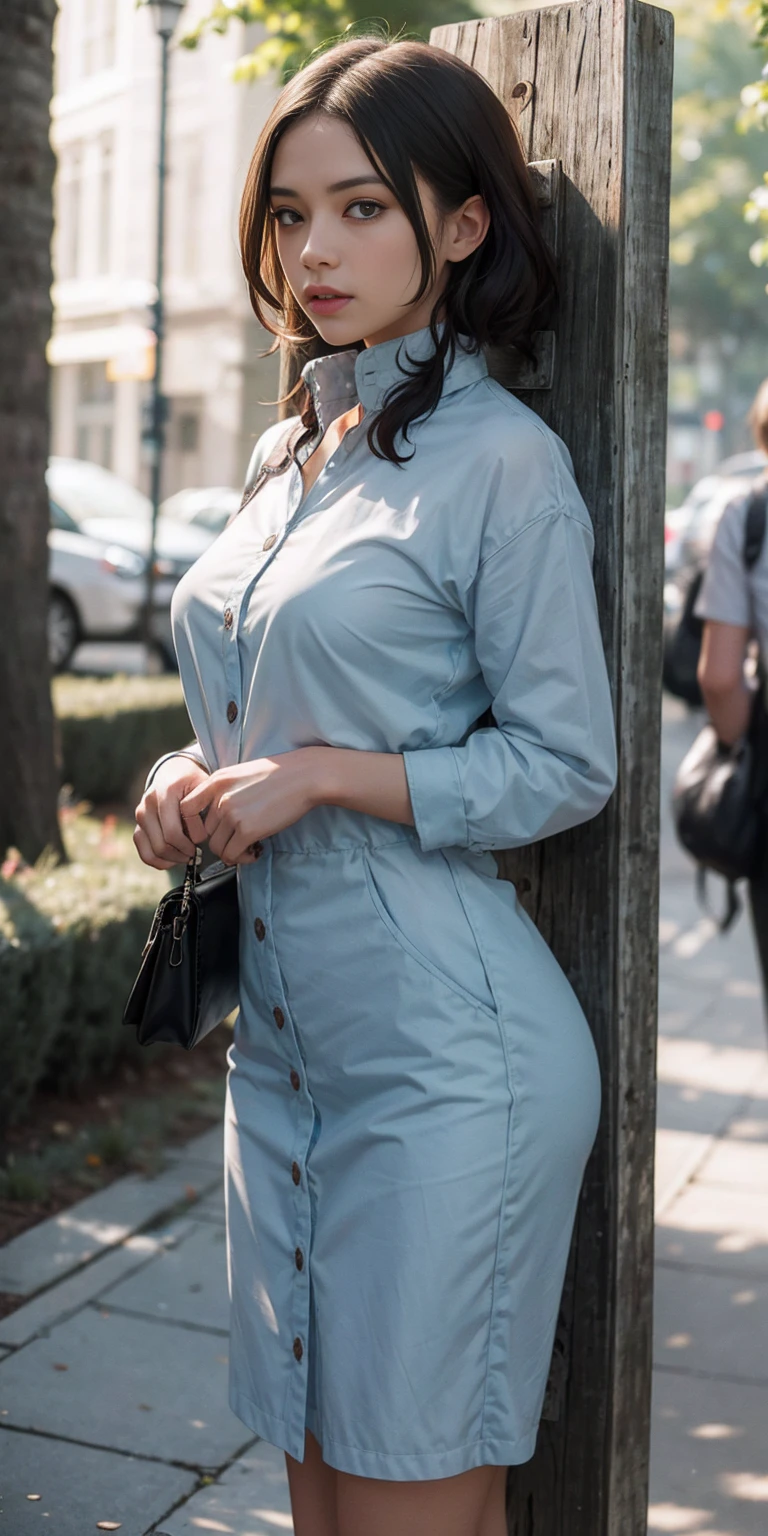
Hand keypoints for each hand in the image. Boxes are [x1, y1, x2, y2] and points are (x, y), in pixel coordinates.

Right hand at [133, 757, 209, 869]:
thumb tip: (197, 839)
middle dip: (181, 854)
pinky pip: (144, 852)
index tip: (200, 846)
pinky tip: (173, 859)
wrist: (174, 772)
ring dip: (171, 860)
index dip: (188, 846)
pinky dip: (159, 861)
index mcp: (165, 793)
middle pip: (161, 845)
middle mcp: (147, 804)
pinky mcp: (138, 825)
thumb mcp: (204, 789)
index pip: (172, 832)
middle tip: (195, 855)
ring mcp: (140, 815)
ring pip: (152, 851)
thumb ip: (201, 811)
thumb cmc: (193, 782)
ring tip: (186, 856)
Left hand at [178, 750, 318, 864]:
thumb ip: (224, 790)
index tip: (210, 829)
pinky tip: (255, 851)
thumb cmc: (279, 774)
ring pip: (217, 847)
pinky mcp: (247, 830)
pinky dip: (242, 858)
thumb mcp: (241, 773)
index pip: (186, 808)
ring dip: (232, 852)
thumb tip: (216, 815)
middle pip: (206, 832)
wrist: (304, 776)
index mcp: (216, 782)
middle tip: (240, 840)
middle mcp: (220, 798)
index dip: (194, 823)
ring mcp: (232, 814)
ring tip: (249, 847)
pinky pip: (232, 855)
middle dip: (222, 839)